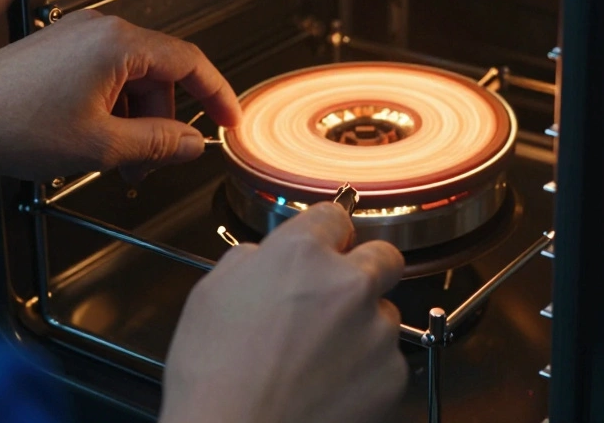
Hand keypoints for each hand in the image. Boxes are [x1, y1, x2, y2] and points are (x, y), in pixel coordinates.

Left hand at [0, 9, 240, 181]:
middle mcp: (100, 31)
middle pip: (160, 77)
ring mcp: (77, 38)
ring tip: (117, 161)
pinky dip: (111, 111)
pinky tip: (95, 142)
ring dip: (134, 122)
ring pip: (132, 81)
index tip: (229, 119)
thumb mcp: (101, 145)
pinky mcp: (58, 51)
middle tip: (154, 162)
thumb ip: (158, 144)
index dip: (218, 95)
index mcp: (119, 44)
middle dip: (162, 124)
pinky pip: (105, 78)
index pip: (191, 62)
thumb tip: (192, 144)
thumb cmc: (9, 123)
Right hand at [159, 203, 407, 422]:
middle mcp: (349, 283)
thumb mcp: (211, 295)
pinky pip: (388, 360)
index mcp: (302, 255)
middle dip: (363, 271)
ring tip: (317, 359)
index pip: (334, 216)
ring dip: (362, 326)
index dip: (326, 234)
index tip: (326, 246)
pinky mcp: (392, 373)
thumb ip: (250, 260)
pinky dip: (366, 370)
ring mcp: (376, 329)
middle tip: (335, 299)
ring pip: (384, 312)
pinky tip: (329, 386)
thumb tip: (267, 256)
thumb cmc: (213, 378)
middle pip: (382, 256)